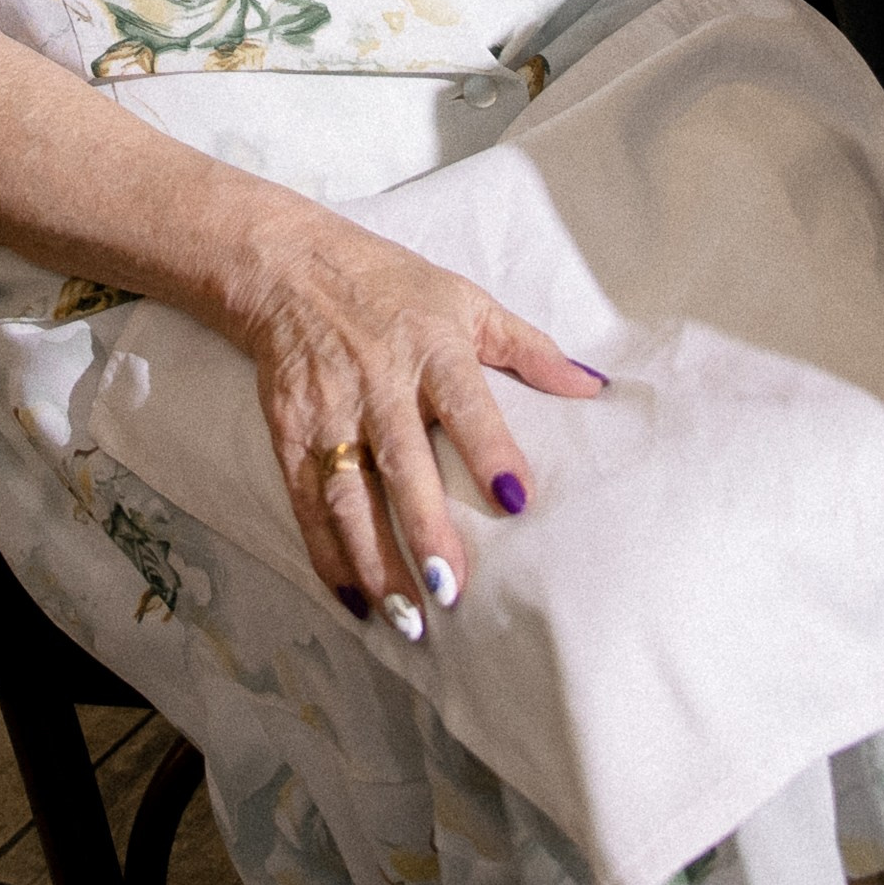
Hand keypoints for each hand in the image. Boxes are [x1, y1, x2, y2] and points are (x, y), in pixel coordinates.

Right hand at [239, 202, 601, 621]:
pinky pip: (307, 501)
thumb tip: (594, 387)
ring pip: (348, 494)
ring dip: (373, 559)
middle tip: (450, 589)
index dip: (491, 450)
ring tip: (406, 617)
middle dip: (423, 527)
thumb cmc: (391, 287)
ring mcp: (329, 409)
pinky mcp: (289, 430)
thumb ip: (528, 348)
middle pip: (402, 461)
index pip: (465, 401)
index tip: (519, 501)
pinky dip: (326, 553)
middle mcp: (378, 381)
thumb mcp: (465, 300)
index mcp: (431, 347)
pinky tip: (351, 597)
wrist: (289, 266)